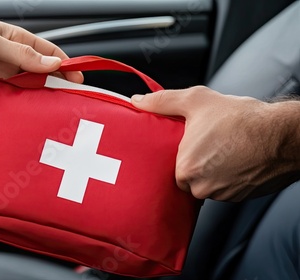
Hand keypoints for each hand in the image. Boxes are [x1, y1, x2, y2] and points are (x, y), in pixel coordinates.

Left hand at [0, 5, 82, 113]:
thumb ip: (21, 54)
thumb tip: (52, 63)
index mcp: (15, 42)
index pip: (47, 54)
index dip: (64, 66)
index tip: (78, 80)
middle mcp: (10, 61)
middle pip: (38, 78)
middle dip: (52, 91)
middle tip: (66, 106)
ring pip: (23, 95)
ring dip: (33, 106)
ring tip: (46, 119)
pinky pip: (1, 109)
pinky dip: (9, 118)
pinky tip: (17, 126)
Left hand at [132, 86, 299, 200]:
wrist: (283, 135)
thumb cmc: (241, 118)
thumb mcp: (196, 101)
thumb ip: (162, 102)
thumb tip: (137, 100)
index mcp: (184, 169)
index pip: (170, 168)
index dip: (179, 153)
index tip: (189, 143)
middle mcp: (201, 188)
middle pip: (187, 177)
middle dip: (195, 162)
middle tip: (206, 143)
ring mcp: (222, 195)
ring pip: (207, 184)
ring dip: (211, 170)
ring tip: (222, 149)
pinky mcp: (240, 198)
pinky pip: (224, 188)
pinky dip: (227, 176)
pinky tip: (234, 159)